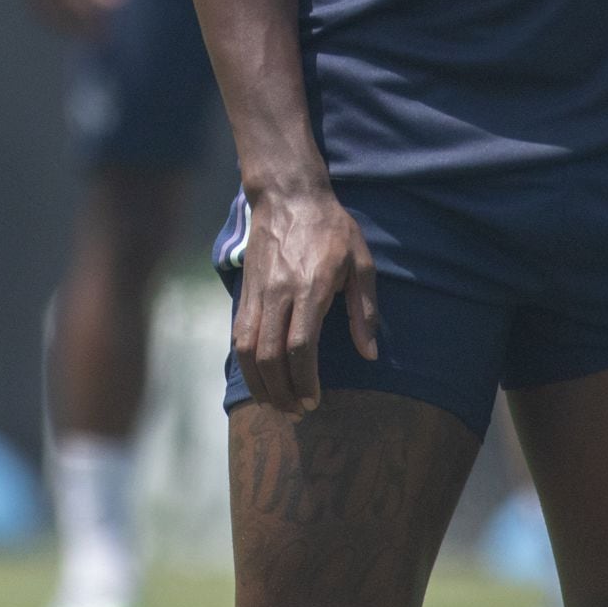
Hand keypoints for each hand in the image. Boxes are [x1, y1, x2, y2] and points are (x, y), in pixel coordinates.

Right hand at [16, 0, 126, 39]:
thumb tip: (117, 3)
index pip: (85, 9)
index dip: (98, 24)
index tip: (109, 34)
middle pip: (68, 17)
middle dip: (84, 31)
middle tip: (99, 39)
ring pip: (50, 18)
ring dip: (66, 30)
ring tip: (81, 36)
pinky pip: (36, 10)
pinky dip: (49, 21)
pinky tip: (62, 25)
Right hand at [229, 178, 378, 412]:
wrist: (288, 195)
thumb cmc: (331, 228)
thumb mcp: (361, 262)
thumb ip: (365, 310)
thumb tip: (369, 353)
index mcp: (310, 288)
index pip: (300, 346)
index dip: (305, 380)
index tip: (315, 399)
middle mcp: (279, 293)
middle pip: (270, 355)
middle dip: (281, 391)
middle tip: (296, 411)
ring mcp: (258, 292)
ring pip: (247, 349)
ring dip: (258, 382)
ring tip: (274, 403)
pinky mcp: (246, 290)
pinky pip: (239, 334)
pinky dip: (246, 362)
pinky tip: (258, 377)